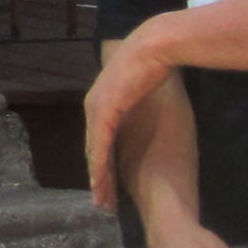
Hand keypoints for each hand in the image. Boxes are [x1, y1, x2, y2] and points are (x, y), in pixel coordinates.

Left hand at [80, 20, 175, 213]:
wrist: (153, 46)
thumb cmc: (154, 63)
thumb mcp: (142, 90)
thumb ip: (138, 104)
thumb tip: (147, 116)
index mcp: (102, 101)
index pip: (100, 140)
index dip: (103, 164)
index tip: (108, 185)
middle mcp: (94, 107)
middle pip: (93, 150)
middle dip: (98, 178)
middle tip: (102, 202)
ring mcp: (97, 110)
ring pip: (94, 152)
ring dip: (97, 178)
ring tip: (101, 201)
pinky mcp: (105, 112)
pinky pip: (100, 146)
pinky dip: (99, 167)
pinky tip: (100, 184)